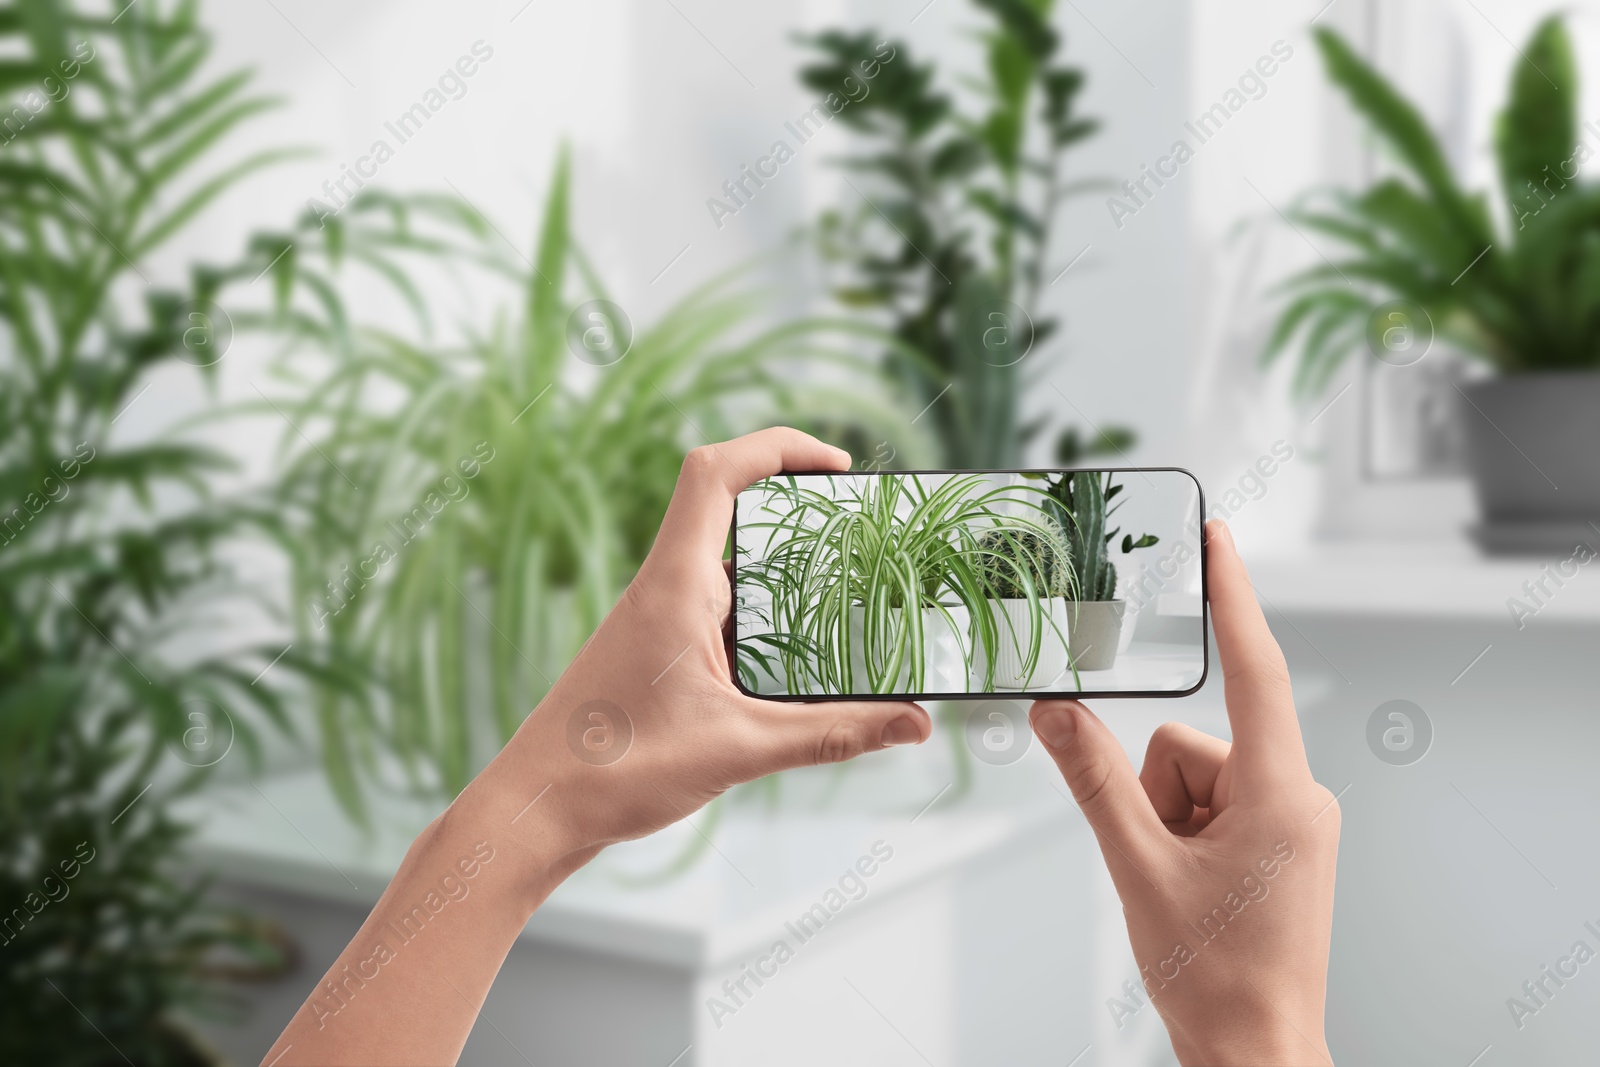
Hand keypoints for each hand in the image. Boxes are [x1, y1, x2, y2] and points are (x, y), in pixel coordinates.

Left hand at [469, 427, 933, 879]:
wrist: (535, 810)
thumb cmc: (615, 772)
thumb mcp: (741, 750)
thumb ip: (834, 734)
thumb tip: (916, 724)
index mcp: (675, 586)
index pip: (718, 473)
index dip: (779, 447)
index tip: (838, 467)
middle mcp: (664, 587)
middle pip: (729, 505)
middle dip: (797, 504)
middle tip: (860, 527)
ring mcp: (657, 617)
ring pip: (728, 561)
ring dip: (782, 563)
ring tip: (848, 587)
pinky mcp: (656, 649)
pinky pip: (719, 607)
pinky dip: (763, 612)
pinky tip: (800, 652)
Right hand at [1029, 519, 1338, 1065]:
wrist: (1256, 1050)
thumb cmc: (1215, 976)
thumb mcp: (1137, 869)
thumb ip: (1092, 780)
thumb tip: (1053, 709)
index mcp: (1281, 793)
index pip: (1255, 669)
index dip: (1232, 596)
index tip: (1219, 537)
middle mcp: (1300, 795)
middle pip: (1192, 744)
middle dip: (1156, 796)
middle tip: (1161, 865)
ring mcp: (1295, 819)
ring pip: (1194, 775)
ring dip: (1167, 821)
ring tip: (1180, 885)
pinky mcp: (1285, 838)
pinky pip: (1212, 801)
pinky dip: (1183, 833)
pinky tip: (1192, 886)